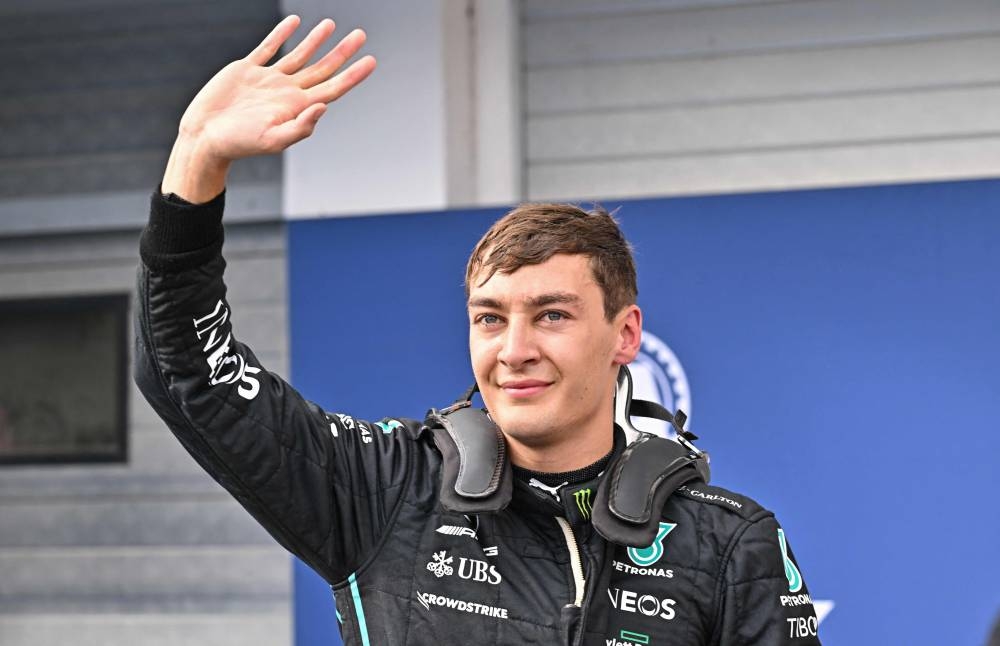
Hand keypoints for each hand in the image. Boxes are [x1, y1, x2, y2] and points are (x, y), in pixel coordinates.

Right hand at [162, 16, 375, 200]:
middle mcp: (287, 92)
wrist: (205, 136)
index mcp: (297, 107)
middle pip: (322, 68)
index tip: (371, 61)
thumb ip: (301, 125)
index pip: (333, 88)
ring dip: (316, 40)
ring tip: (331, 24)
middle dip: (342, 52)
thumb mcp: (273, 139)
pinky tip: (293, 22)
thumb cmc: (239, 143)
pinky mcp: (247, 71)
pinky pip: (268, 48)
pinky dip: (280, 34)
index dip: (353, 75)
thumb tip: (324, 106)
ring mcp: (268, 80)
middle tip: (361, 35)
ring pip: (299, 55)